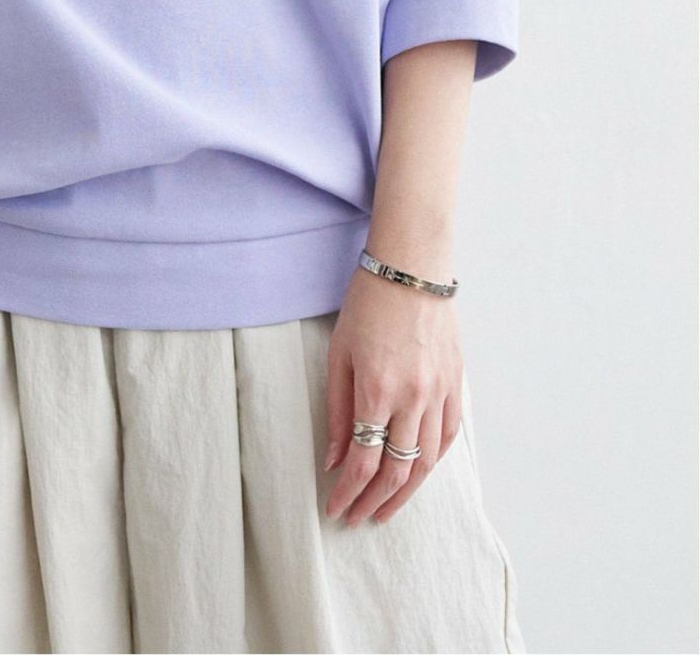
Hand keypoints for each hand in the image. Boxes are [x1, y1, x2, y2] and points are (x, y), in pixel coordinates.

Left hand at [323, 265, 462, 524]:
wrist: (411, 270)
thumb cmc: (367, 305)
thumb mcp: (339, 354)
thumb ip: (336, 410)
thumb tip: (333, 459)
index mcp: (376, 391)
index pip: (362, 462)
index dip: (348, 493)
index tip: (336, 508)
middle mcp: (412, 399)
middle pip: (397, 471)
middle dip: (374, 501)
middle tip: (357, 517)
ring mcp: (439, 393)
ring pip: (427, 462)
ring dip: (406, 493)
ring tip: (386, 508)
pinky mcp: (456, 385)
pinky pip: (448, 436)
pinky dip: (433, 461)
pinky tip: (419, 473)